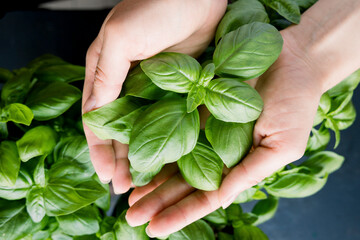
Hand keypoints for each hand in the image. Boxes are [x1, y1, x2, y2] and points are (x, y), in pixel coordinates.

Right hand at [81, 0, 226, 191]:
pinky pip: (171, 119)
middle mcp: (128, 82)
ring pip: (145, 129)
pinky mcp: (179, 87)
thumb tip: (93, 115)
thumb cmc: (156, 7)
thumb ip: (105, 76)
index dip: (99, 149)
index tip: (105, 175)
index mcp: (106, 71)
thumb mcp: (120, 38)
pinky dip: (169, 139)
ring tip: (144, 180)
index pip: (97, 118)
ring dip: (143, 154)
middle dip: (121, 158)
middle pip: (120, 129)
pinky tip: (170, 159)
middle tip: (125, 186)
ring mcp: (155, 87)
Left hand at [124, 30, 323, 236]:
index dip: (180, 213)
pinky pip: (171, 124)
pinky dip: (154, 141)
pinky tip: (135, 155)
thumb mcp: (281, 147)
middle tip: (131, 217)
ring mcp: (203, 129)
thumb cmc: (296, 105)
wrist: (294, 60)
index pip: (205, 197)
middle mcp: (216, 151)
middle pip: (182, 182)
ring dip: (150, 178)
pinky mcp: (196, 104)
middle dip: (157, 201)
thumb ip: (250, 173)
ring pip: (172, 158)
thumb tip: (220, 200)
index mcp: (237, 166)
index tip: (155, 229)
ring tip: (127, 196)